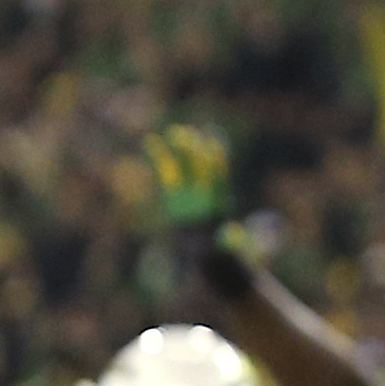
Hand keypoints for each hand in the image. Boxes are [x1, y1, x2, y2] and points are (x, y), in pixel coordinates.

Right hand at [146, 121, 251, 297]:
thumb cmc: (214, 253)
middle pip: (200, 166)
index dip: (215, 162)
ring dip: (180, 148)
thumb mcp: (222, 249)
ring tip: (173, 132)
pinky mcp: (173, 192)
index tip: (212, 146)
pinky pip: (166, 171)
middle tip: (187, 135)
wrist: (203, 254)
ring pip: (184, 165)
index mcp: (217, 202)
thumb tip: (234, 237)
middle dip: (194, 152)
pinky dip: (159, 156)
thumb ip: (227, 242)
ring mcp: (188, 190)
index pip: (218, 177)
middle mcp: (203, 191)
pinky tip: (150, 140)